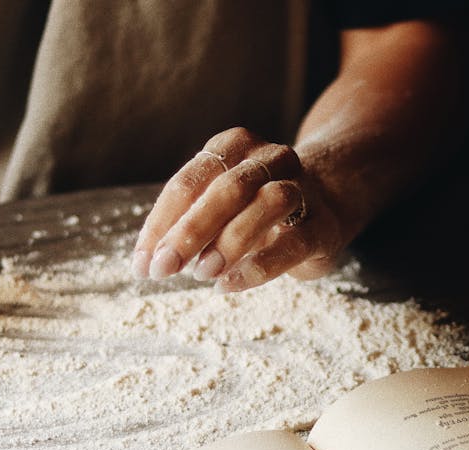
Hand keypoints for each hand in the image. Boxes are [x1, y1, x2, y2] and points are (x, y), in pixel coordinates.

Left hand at [131, 127, 344, 292]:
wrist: (326, 205)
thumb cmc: (256, 209)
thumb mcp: (219, 205)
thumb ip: (188, 222)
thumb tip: (148, 261)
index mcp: (234, 147)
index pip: (190, 181)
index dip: (161, 222)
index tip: (142, 262)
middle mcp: (270, 159)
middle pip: (228, 188)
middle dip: (190, 230)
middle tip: (163, 268)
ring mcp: (302, 188)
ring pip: (268, 203)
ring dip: (229, 241)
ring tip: (201, 273)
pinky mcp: (323, 226)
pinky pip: (293, 242)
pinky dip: (258, 266)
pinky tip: (228, 284)